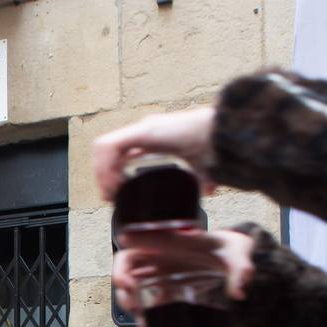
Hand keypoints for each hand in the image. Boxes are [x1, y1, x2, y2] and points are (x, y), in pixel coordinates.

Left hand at [93, 107, 216, 200]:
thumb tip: (208, 192)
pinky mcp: (143, 131)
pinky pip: (110, 147)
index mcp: (153, 138)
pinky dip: (107, 166)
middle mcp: (144, 131)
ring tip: (112, 191)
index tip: (116, 194)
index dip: (111, 173)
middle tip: (110, 196)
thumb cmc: (214, 145)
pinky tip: (116, 182)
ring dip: (102, 171)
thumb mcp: (200, 167)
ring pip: (104, 149)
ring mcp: (142, 129)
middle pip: (107, 152)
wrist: (224, 135)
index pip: (120, 153)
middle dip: (103, 175)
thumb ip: (200, 178)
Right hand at [111, 229, 256, 315]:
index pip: (138, 246)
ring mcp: (161, 270)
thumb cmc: (231, 249)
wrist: (235, 255)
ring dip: (128, 299)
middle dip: (122, 285)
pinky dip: (142, 309)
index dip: (123, 264)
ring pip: (132, 281)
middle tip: (131, 303)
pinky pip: (146, 295)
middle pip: (127, 265)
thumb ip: (241, 270)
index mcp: (172, 242)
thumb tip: (239, 291)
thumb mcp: (237, 255)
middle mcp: (161, 255)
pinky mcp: (167, 284)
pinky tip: (146, 323)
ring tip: (138, 317)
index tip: (125, 283)